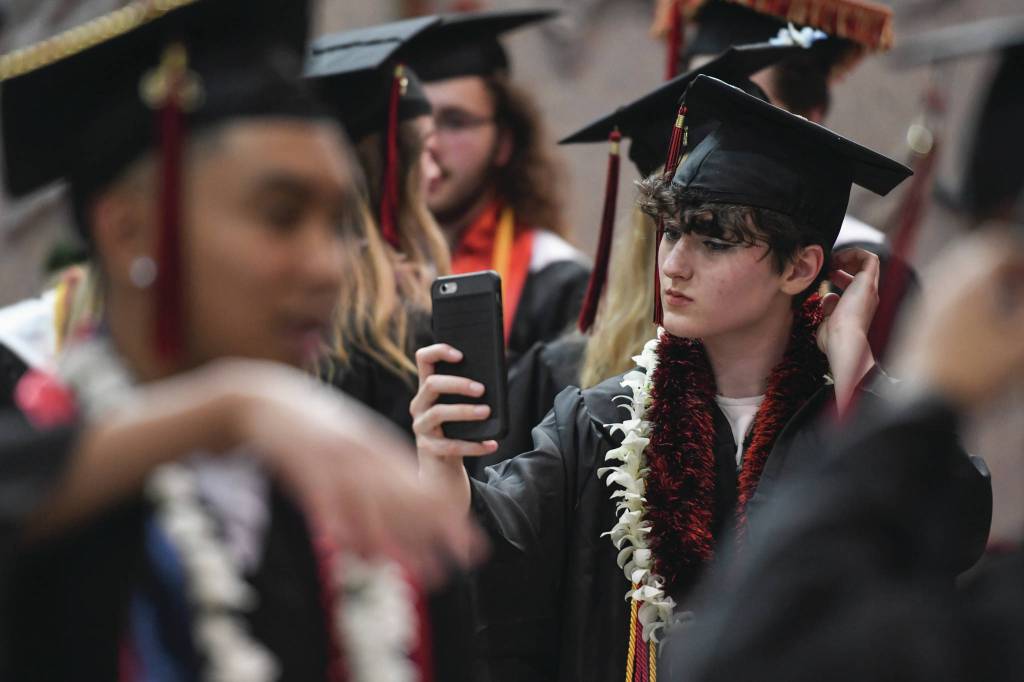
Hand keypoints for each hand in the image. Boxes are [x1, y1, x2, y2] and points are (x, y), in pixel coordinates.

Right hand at [217, 361, 483, 586]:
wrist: (265, 401)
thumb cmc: (315, 424)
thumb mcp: (357, 438)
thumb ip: (382, 464)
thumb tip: (410, 496)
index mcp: (379, 448)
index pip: (423, 486)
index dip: (450, 516)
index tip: (473, 541)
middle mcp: (364, 458)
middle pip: (406, 501)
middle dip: (438, 534)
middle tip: (461, 563)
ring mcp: (336, 466)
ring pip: (374, 510)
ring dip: (400, 545)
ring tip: (424, 573)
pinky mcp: (307, 474)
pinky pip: (332, 509)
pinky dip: (349, 533)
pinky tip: (363, 555)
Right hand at [410, 344, 497, 511]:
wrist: (442, 470)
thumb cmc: (457, 432)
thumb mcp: (461, 409)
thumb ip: (470, 393)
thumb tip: (495, 379)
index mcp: (427, 389)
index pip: (423, 359)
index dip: (439, 351)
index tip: (460, 355)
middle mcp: (419, 405)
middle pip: (432, 384)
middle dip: (458, 384)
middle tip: (481, 389)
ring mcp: (420, 427)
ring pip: (438, 412)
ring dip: (464, 411)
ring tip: (486, 412)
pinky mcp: (427, 449)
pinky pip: (450, 445)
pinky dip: (474, 445)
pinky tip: (491, 444)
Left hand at [817, 248, 879, 412]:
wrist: (844, 342)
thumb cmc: (834, 339)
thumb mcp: (827, 322)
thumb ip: (828, 309)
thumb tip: (828, 297)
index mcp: (858, 307)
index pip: (852, 284)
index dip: (838, 276)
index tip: (823, 277)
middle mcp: (867, 296)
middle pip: (861, 271)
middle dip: (843, 264)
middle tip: (827, 267)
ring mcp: (869, 289)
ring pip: (868, 262)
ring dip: (848, 256)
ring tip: (832, 261)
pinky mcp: (869, 282)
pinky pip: (870, 257)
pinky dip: (854, 252)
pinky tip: (837, 260)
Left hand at [892, 227, 1023, 407]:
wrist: (922, 400)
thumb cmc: (972, 373)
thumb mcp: (1020, 343)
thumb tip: (1022, 304)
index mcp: (970, 281)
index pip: (999, 246)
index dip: (1021, 257)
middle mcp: (944, 283)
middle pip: (975, 251)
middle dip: (1003, 261)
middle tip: (1018, 281)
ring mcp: (928, 299)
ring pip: (957, 269)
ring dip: (984, 275)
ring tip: (1005, 298)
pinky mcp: (918, 317)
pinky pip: (945, 289)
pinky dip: (966, 291)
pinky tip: (979, 318)